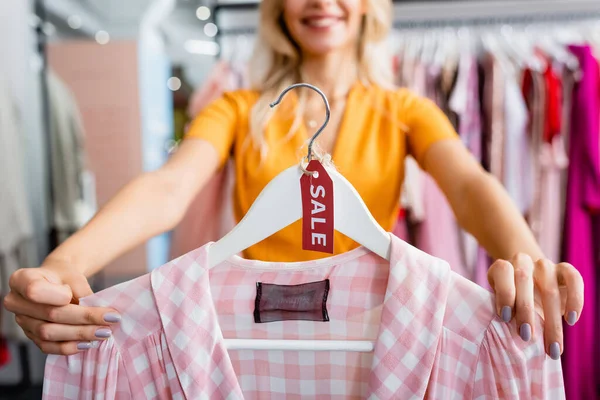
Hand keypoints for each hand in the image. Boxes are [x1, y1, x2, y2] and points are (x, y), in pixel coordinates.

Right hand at [3, 264, 120, 354]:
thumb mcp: (74, 275)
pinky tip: (89, 343)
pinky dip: (70, 347)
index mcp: (21, 280)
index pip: (35, 291)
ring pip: (50, 333)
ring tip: (104, 332)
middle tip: (111, 319)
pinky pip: (49, 347)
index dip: (59, 296)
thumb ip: (81, 292)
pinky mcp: (31, 337)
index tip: (86, 297)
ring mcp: (22, 322)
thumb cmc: (65, 277)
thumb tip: (99, 314)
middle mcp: (16, 302)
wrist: (57, 282)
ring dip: (81, 334)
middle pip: (50, 315)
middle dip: (84, 318)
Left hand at [488, 253, 583, 359]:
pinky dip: (575, 300)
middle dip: (525, 311)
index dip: (504, 293)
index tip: (505, 318)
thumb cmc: (511, 300)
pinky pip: (574, 279)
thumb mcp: (502, 303)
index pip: (503, 271)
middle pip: (524, 280)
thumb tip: (506, 338)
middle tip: (526, 337)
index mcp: (503, 267)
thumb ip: (504, 311)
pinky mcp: (564, 269)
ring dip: (551, 318)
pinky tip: (571, 320)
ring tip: (552, 345)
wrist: (530, 284)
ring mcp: (545, 265)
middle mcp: (523, 261)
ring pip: (550, 288)